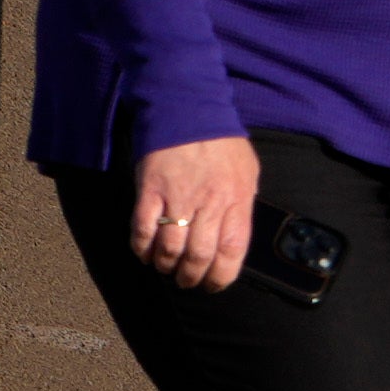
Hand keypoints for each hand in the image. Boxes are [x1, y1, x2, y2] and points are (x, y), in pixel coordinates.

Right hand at [130, 134, 259, 292]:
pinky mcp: (150, 190)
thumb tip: (235, 239)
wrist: (187, 106)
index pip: (232, 253)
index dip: (220, 278)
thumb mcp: (247, 171)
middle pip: (198, 258)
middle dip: (190, 278)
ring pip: (169, 250)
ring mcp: (178, 197)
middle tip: (185, 280)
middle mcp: (209, 202)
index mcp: (236, 199)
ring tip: (165, 267)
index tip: (212, 284)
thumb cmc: (220, 140)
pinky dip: (142, 249)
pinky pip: (143, 232)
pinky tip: (145, 251)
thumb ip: (243, 205)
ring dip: (165, 266)